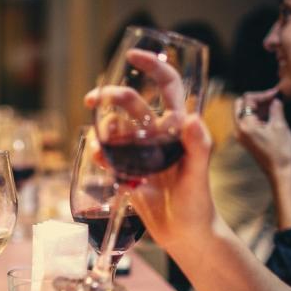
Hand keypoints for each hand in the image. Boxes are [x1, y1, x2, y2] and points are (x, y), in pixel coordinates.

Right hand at [83, 49, 215, 249]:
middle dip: (111, 96)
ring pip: (116, 128)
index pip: (167, 86)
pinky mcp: (129, 170)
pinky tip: (100, 160)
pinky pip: (109, 154)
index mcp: (178, 128)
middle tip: (91, 100)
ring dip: (103, 129)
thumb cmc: (198, 204)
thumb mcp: (199, 175)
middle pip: (131, 103)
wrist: (185, 235)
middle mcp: (159, 134)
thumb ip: (198, 147)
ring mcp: (142, 152)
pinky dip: (101, 153)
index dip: (153, 66)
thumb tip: (191, 118)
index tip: (132, 55)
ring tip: (100, 146)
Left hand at [233, 88, 290, 178]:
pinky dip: (257, 115)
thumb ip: (276, 108)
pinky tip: (271, 114)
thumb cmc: (281, 151)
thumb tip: (275, 99)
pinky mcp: (246, 140)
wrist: (280, 172)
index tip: (276, 93)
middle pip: (241, 105)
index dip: (263, 94)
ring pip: (244, 113)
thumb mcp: (280, 126)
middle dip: (257, 99)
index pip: (247, 100)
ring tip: (275, 105)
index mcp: (245, 125)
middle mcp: (238, 130)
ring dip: (258, 107)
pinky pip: (248, 122)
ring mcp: (241, 135)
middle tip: (273, 98)